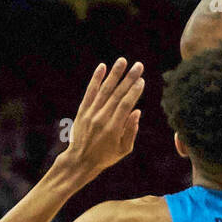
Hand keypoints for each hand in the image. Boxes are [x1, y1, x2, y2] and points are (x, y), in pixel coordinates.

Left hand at [62, 58, 142, 177]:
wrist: (80, 160)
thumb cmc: (106, 157)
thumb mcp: (124, 149)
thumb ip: (131, 130)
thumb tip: (137, 111)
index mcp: (113, 129)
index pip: (125, 105)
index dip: (134, 91)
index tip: (142, 80)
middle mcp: (101, 118)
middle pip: (117, 94)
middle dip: (129, 78)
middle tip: (139, 66)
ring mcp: (91, 113)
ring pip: (104, 90)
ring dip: (114, 74)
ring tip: (123, 61)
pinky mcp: (83, 110)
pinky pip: (90, 92)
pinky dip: (96, 79)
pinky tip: (102, 67)